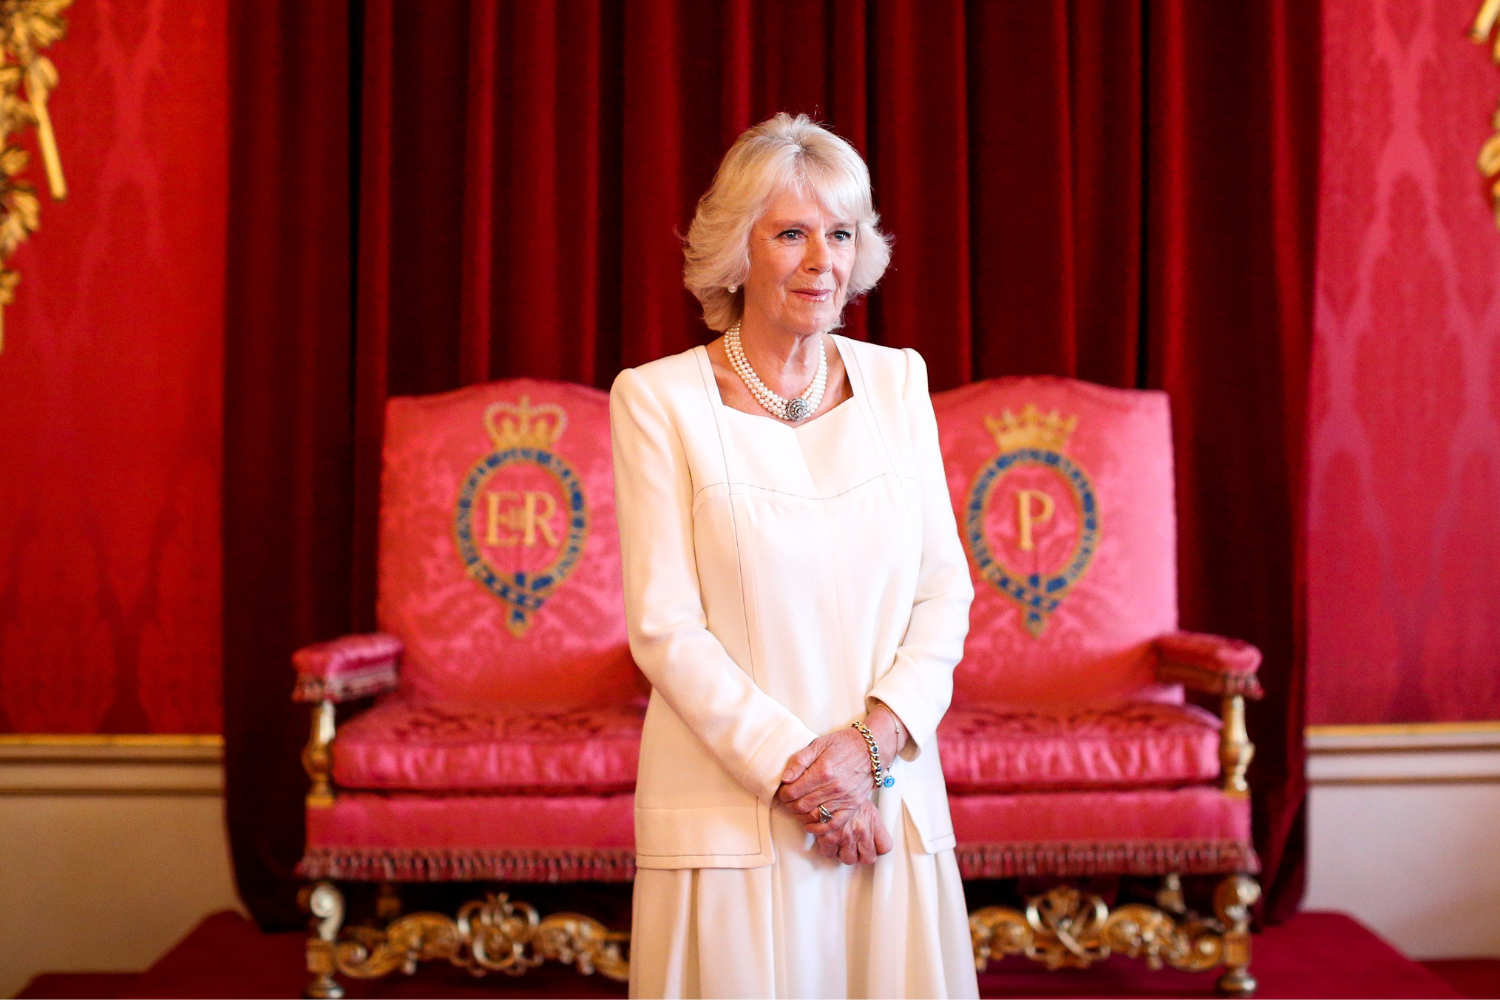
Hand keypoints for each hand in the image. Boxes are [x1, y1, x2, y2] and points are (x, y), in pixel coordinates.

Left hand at [776, 705, 908, 823]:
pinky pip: (833, 824)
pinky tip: (810, 824)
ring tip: (797, 809)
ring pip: (814, 816)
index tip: (783, 791)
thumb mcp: (818, 744)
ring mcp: (843, 798)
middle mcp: (833, 788)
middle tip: (788, 800)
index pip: (793, 791)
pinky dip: (819, 828)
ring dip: (800, 816)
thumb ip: (799, 760)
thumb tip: (785, 778)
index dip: (783, 794)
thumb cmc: (843, 744)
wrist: (870, 749)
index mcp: (822, 771)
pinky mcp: (852, 806)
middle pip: (801, 806)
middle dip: (789, 805)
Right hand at [807, 798, 891, 863]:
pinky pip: (830, 854)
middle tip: (856, 848)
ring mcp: (846, 835)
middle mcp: (862, 830)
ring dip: (845, 854)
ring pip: (849, 859)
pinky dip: (829, 850)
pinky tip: (829, 842)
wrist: (827, 784)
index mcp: (873, 821)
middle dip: (861, 854)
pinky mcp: (829, 838)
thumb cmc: (844, 790)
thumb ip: (870, 820)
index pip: (885, 846)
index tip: (874, 847)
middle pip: (868, 857)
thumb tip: (871, 831)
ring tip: (841, 845)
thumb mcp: (864, 801)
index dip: (879, 849)